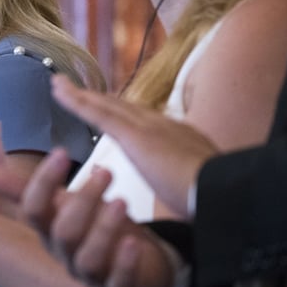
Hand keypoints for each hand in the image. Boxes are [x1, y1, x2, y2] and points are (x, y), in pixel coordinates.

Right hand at [21, 151, 176, 286]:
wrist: (136, 266)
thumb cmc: (93, 228)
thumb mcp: (62, 204)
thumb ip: (28, 189)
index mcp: (49, 230)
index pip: (34, 208)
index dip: (44, 182)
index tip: (61, 152)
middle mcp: (64, 254)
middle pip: (63, 232)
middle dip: (83, 201)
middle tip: (105, 173)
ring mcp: (90, 275)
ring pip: (88, 258)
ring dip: (104, 229)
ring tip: (121, 201)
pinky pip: (118, 283)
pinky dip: (125, 264)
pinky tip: (134, 243)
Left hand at [51, 75, 217, 217]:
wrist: (228, 196)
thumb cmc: (219, 202)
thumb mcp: (203, 187)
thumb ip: (189, 182)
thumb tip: (183, 188)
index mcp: (181, 137)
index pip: (143, 122)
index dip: (121, 113)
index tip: (106, 108)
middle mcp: (164, 125)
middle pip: (122, 108)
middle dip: (98, 99)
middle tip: (74, 89)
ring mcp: (151, 128)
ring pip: (107, 105)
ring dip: (80, 94)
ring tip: (58, 85)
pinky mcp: (136, 136)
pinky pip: (98, 113)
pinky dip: (76, 100)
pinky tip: (58, 90)